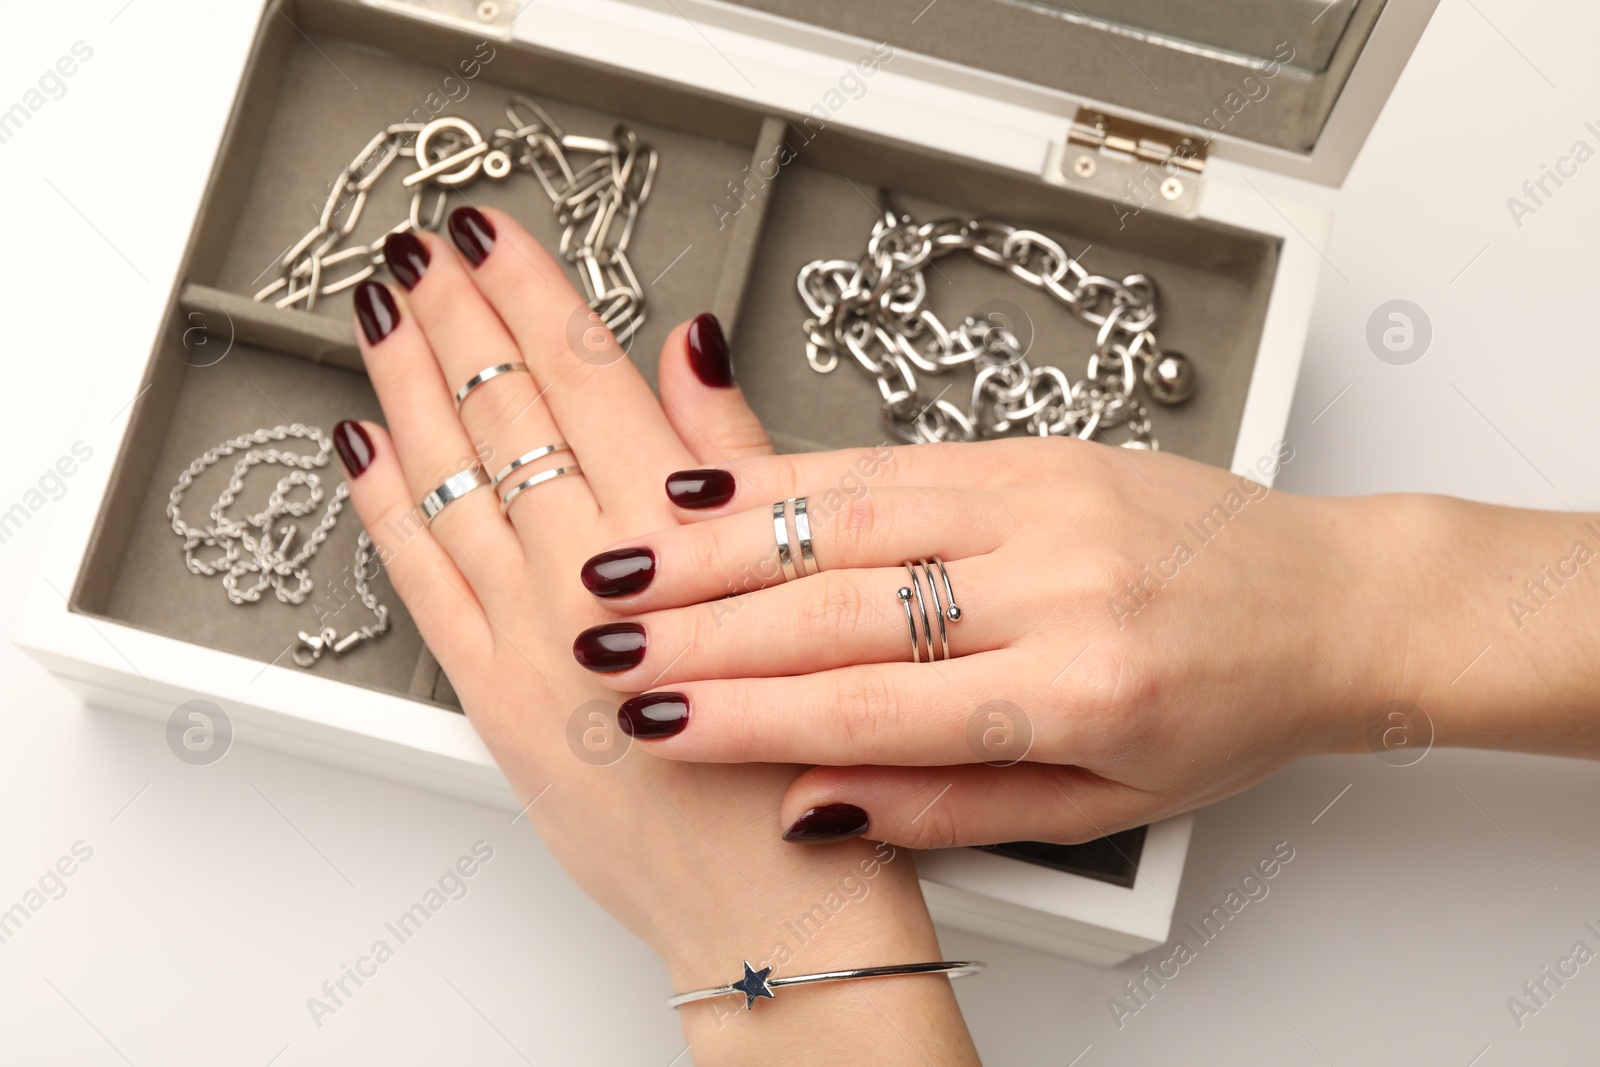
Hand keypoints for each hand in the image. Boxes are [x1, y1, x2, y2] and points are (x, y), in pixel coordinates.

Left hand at [339, 209, 977, 1062]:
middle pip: (505, 410)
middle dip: (456, 315)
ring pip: (450, 477)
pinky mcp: (489, 700)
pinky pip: (416, 579)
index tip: (493, 236)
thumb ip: (742, 462)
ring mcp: (526, 638)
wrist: (771, 911)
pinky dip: (385, 504)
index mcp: (675, 541)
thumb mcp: (803, 590)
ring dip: (409, 382)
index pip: (581, 377)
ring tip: (378, 312)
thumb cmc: (811, 761)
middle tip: (420, 252)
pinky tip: (364, 444)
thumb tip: (694, 348)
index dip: (529, 293)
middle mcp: (590, 578)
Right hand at [572, 426, 1487, 846]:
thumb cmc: (1229, 710)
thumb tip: (812, 804)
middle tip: (601, 642)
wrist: (1330, 599)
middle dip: (703, 629)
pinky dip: (790, 474)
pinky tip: (713, 483)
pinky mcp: (1033, 447)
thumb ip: (950, 806)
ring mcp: (1043, 499)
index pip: (871, 708)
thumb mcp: (1106, 807)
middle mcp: (1056, 584)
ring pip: (847, 516)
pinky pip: (887, 460)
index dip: (747, 719)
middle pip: (839, 606)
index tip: (653, 724)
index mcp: (1080, 693)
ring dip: (720, 540)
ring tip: (622, 560)